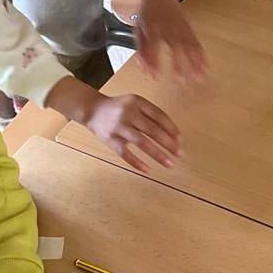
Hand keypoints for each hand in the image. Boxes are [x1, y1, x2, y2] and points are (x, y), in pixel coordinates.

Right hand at [45, 76, 182, 172]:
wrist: (92, 109)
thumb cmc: (120, 108)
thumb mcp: (135, 104)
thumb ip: (152, 116)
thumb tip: (174, 136)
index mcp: (137, 102)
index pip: (159, 116)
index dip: (172, 129)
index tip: (180, 141)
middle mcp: (128, 113)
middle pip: (153, 130)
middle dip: (169, 144)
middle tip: (180, 154)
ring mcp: (118, 126)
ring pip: (142, 142)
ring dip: (158, 155)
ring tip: (169, 164)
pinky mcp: (110, 139)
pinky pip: (125, 154)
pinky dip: (137, 163)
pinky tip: (148, 170)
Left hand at [134, 0, 206, 84]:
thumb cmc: (148, 14)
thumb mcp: (139, 30)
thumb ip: (141, 51)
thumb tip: (145, 70)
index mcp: (152, 27)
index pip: (153, 45)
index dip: (154, 61)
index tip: (156, 77)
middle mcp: (167, 27)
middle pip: (175, 47)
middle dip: (180, 64)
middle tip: (183, 82)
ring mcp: (180, 27)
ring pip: (189, 45)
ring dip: (196, 63)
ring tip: (200, 78)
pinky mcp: (188, 27)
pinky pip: (196, 42)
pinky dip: (202, 55)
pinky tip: (206, 66)